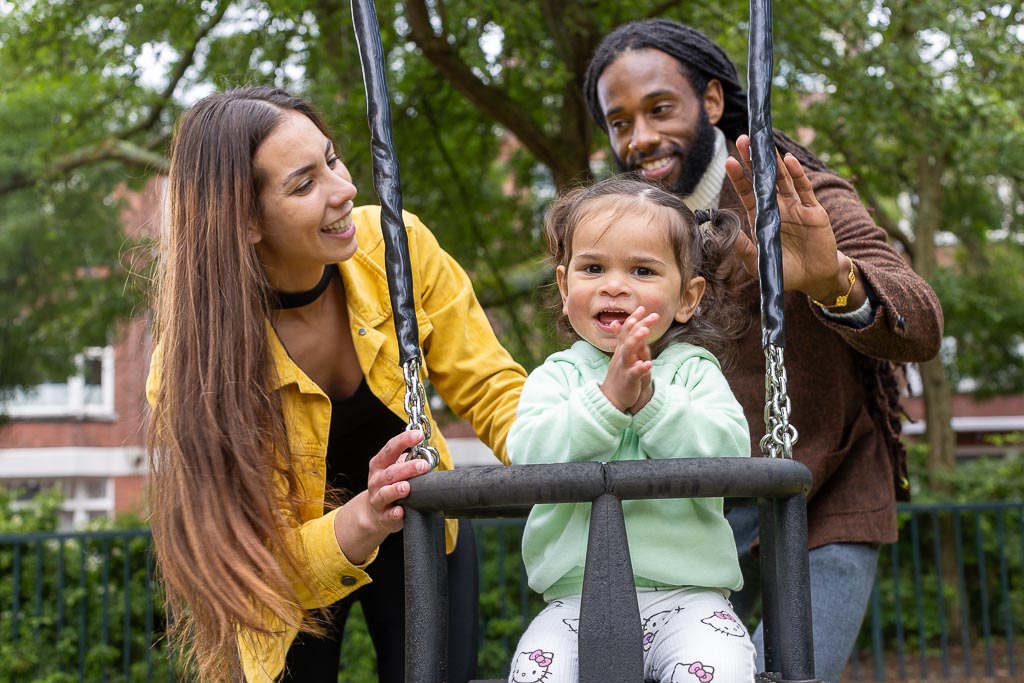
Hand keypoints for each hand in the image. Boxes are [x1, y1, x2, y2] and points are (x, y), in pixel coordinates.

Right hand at [334, 429, 429, 563]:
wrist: (374, 512)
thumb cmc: (390, 485)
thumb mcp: (395, 468)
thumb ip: (408, 459)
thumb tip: (427, 452)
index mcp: (380, 464)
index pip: (391, 448)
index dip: (404, 440)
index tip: (418, 435)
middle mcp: (377, 480)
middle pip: (391, 472)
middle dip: (407, 468)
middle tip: (423, 465)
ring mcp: (378, 498)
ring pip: (386, 493)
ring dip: (396, 490)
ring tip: (407, 487)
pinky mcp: (384, 516)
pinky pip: (389, 515)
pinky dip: (394, 513)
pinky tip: (401, 511)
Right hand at [601, 307, 656, 413]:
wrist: (611, 398)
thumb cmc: (621, 376)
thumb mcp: (623, 358)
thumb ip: (629, 343)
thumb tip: (634, 329)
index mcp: (622, 350)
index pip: (627, 331)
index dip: (634, 319)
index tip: (642, 308)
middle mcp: (621, 356)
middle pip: (629, 337)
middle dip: (640, 325)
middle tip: (653, 315)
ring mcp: (624, 367)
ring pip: (628, 352)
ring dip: (636, 340)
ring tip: (645, 331)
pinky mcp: (628, 380)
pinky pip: (634, 373)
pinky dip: (640, 368)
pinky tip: (648, 364)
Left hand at [725, 135, 849, 302]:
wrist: (814, 278)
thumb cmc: (783, 271)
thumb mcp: (758, 263)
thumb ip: (744, 248)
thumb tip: (726, 233)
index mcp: (761, 217)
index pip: (747, 192)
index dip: (739, 176)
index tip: (728, 160)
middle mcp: (777, 207)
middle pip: (763, 179)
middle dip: (753, 160)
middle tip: (743, 140)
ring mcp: (796, 207)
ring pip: (783, 179)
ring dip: (773, 162)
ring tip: (763, 144)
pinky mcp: (813, 211)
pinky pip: (804, 190)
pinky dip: (797, 175)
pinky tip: (789, 160)